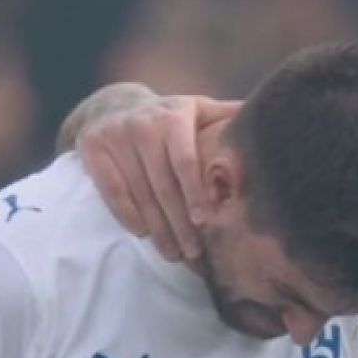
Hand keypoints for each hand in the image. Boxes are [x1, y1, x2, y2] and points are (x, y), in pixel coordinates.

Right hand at [77, 95, 240, 260]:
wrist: (115, 104)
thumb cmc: (169, 116)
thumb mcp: (198, 109)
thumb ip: (226, 115)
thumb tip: (264, 120)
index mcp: (173, 116)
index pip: (184, 161)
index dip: (194, 193)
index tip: (203, 222)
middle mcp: (143, 124)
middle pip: (162, 184)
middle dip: (178, 223)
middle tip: (192, 253)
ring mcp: (115, 135)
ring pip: (138, 192)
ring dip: (156, 227)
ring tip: (171, 252)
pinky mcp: (93, 147)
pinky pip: (111, 189)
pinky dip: (126, 213)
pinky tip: (141, 233)